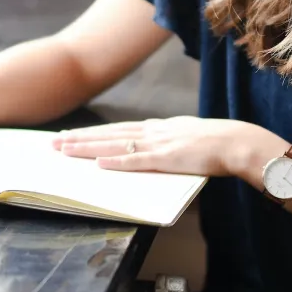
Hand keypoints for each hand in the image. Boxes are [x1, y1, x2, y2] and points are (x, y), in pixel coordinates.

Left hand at [52, 116, 272, 176]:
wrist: (238, 142)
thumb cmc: (217, 143)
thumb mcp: (186, 137)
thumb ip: (167, 142)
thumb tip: (152, 148)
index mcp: (157, 128)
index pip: (117, 129)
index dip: (92, 133)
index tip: (70, 135)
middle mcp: (153, 132)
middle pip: (108, 134)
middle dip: (79, 138)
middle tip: (53, 142)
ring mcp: (158, 144)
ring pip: (115, 144)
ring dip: (88, 147)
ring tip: (64, 150)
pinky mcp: (167, 158)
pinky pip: (137, 161)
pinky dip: (116, 161)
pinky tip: (98, 163)